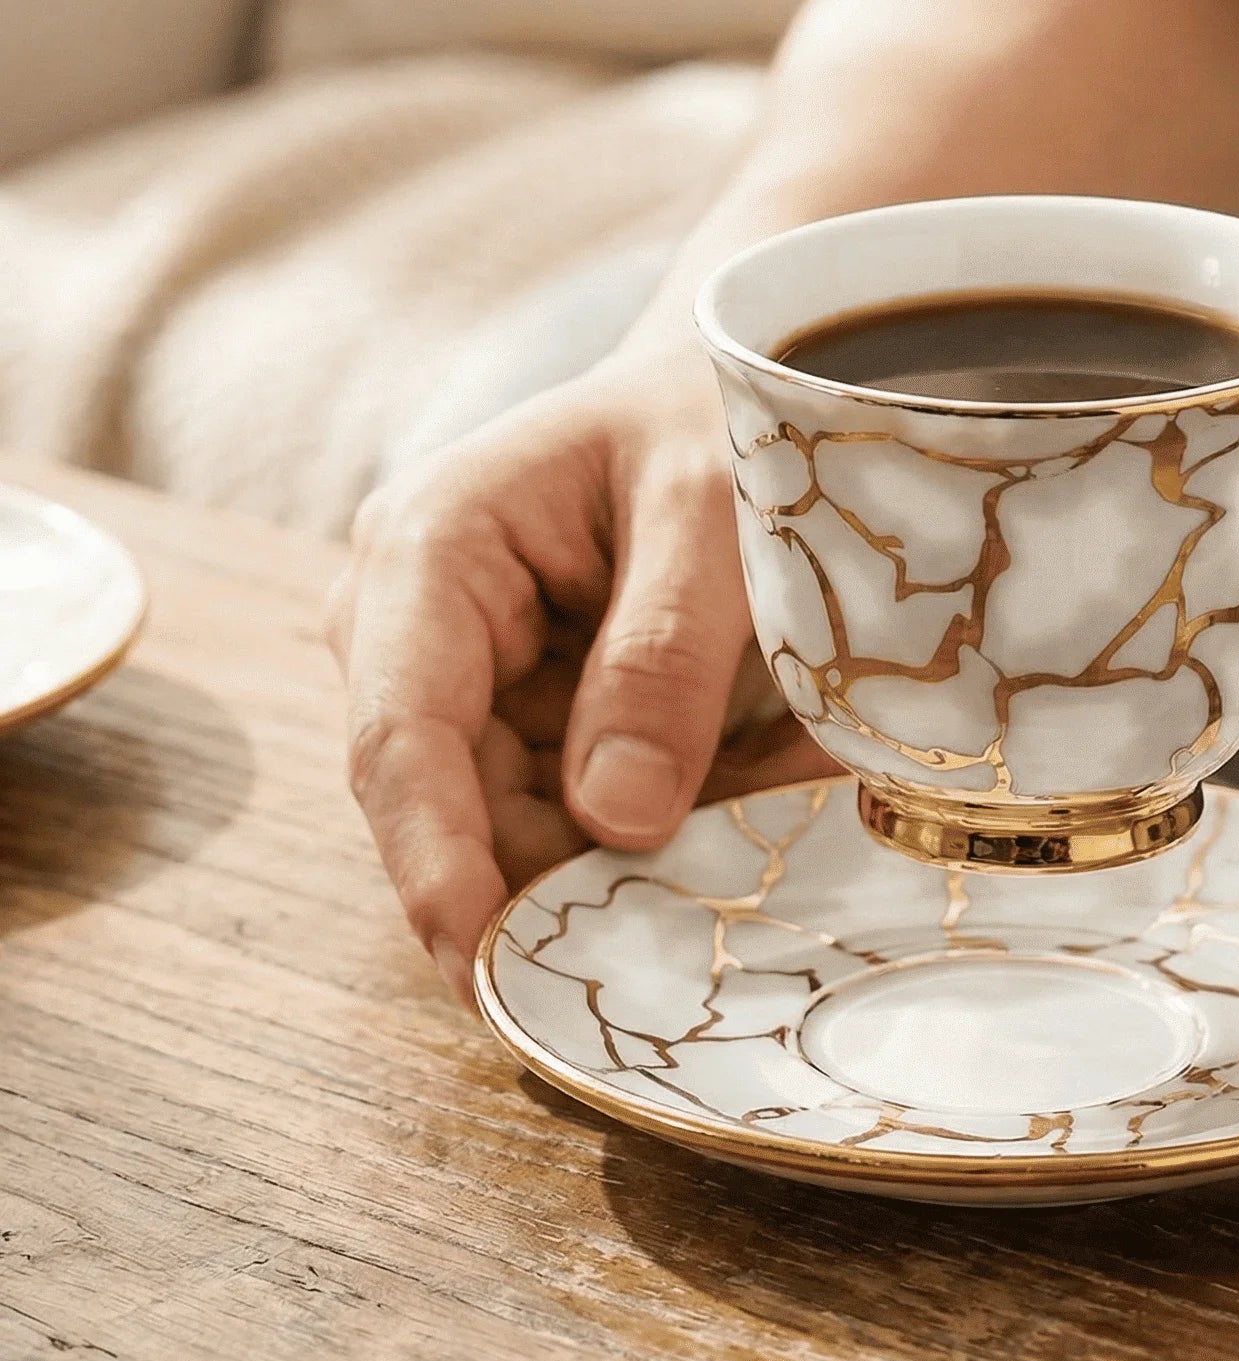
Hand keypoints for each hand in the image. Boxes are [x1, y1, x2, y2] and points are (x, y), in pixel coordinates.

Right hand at [326, 346, 831, 1002]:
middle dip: (535, 891)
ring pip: (506, 825)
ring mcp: (461, 678)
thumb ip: (663, 653)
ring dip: (594, 875)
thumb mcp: (710, 510)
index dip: (436, 862)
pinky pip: (561, 811)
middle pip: (449, 803)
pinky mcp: (519, 715)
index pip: (400, 733)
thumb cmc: (707, 421)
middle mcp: (413, 626)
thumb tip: (617, 820)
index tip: (482, 964)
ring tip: (709, 897)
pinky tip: (712, 850)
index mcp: (429, 550)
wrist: (717, 391)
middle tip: (643, 968)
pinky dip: (630, 843)